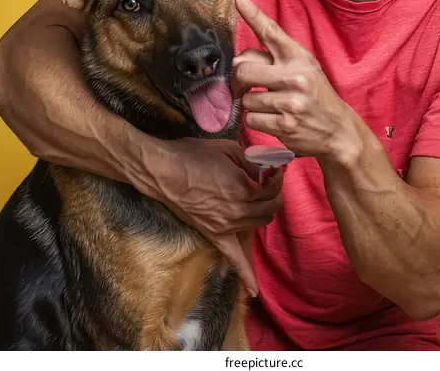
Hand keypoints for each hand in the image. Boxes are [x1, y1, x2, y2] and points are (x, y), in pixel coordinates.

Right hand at [126, 134, 282, 296]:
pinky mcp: (213, 235)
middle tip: (266, 183)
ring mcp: (226, 226)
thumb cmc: (194, 156)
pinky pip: (232, 259)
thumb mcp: (229, 149)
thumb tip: (267, 168)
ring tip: (257, 200)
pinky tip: (254, 290)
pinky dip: (245, 275)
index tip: (272, 170)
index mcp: (243, 188)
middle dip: (273, 195)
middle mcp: (237, 211)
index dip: (276, 178)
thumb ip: (253, 161)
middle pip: (270, 209)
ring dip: (263, 213)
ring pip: (258, 225)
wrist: (163, 172)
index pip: (273, 189)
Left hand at [232, 0, 359, 160]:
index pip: (271, 32)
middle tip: (245, 85)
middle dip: (239, 79)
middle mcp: (295, 76)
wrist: (338, 131)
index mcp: (299, 57)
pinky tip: (274, 119)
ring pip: (246, 98)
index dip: (253, 15)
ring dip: (252, 103)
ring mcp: (290, 101)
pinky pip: (252, 119)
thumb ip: (274, 60)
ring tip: (271, 105)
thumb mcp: (304, 69)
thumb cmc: (315, 95)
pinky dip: (258, 121)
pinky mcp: (285, 125)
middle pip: (244, 69)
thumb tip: (237, 61)